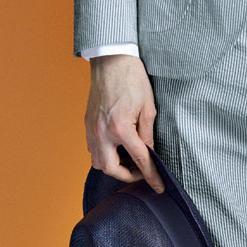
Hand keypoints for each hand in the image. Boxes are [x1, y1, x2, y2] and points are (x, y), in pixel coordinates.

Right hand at [85, 54, 165, 193]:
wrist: (111, 59)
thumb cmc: (132, 79)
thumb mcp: (148, 107)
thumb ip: (148, 134)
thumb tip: (149, 152)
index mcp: (121, 128)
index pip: (139, 160)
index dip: (151, 176)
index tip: (158, 187)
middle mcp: (103, 132)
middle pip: (111, 169)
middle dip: (127, 175)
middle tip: (141, 171)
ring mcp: (92, 128)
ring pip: (98, 162)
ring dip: (113, 166)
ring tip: (128, 158)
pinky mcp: (87, 123)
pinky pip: (92, 148)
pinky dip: (103, 154)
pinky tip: (116, 147)